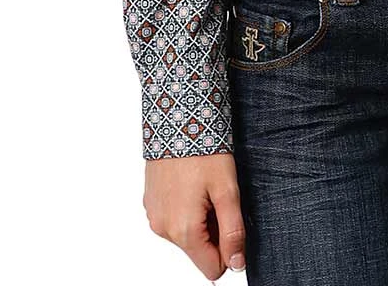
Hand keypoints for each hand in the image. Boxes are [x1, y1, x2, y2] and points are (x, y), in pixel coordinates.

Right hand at [144, 151, 245, 278]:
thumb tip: (236, 264)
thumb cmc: (204, 151)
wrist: (176, 120)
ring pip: (186, 233)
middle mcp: (163, 229)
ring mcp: (154, 216)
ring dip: (201, 216)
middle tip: (219, 195)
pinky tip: (192, 182)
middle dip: (215, 228)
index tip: (233, 220)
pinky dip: (186, 206)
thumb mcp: (227, 190)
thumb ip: (233, 231)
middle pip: (199, 249)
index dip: (229, 249)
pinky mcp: (150, 202)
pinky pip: (173, 217)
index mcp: (184, 230)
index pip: (211, 268)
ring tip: (205, 185)